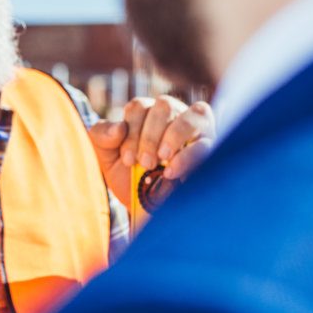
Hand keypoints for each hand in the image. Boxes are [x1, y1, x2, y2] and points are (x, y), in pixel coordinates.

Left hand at [90, 97, 215, 201]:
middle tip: (144, 162)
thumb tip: (118, 127)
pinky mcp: (211, 148)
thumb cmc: (127, 175)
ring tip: (161, 160)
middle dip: (150, 135)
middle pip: (164, 105)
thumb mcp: (106, 156)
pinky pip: (206, 143)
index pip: (139, 107)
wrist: (145, 206)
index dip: (131, 131)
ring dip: (174, 136)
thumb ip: (101, 135)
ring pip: (193, 114)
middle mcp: (174, 114)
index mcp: (146, 112)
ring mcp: (196, 129)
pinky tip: (172, 172)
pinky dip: (188, 156)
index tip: (127, 160)